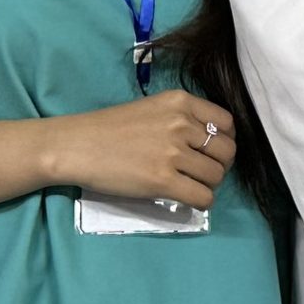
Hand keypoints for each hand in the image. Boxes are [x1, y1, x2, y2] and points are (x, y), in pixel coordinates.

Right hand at [46, 89, 234, 208]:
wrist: (77, 145)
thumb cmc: (109, 128)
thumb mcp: (152, 108)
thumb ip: (181, 119)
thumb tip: (208, 143)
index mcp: (180, 102)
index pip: (226, 123)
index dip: (224, 140)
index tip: (213, 152)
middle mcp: (182, 124)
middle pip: (226, 151)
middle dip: (220, 165)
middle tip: (203, 173)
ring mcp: (173, 153)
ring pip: (216, 175)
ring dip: (209, 184)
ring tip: (192, 185)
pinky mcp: (163, 181)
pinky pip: (202, 197)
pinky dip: (201, 202)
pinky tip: (189, 200)